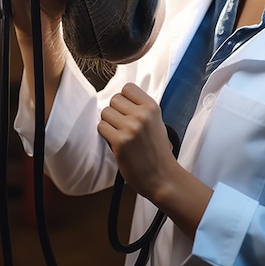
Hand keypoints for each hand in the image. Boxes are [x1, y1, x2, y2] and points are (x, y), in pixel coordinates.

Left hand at [98, 83, 177, 200]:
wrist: (163, 177)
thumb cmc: (158, 151)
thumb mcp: (157, 122)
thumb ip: (141, 108)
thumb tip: (122, 99)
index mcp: (152, 107)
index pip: (127, 88)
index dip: (123, 98)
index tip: (125, 108)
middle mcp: (142, 115)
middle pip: (114, 99)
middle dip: (115, 111)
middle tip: (121, 124)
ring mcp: (131, 128)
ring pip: (105, 112)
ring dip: (108, 123)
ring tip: (118, 133)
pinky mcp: (120, 142)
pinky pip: (102, 127)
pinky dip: (105, 134)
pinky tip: (115, 141)